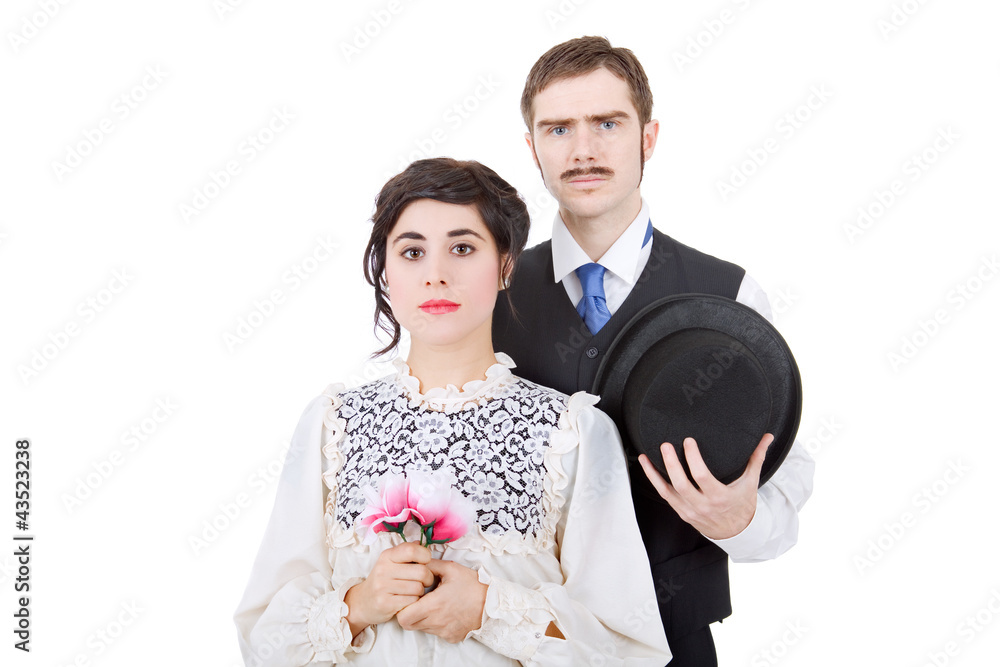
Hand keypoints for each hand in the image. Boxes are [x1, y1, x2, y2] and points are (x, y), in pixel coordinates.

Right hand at [344, 542, 434, 636]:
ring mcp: (382, 587)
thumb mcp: (391, 562)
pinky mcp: (384, 603)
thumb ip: (407, 552)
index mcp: (387, 556)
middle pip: (421, 571)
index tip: (426, 562)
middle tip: (425, 581)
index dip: (425, 555)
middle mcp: (383, 570)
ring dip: (421, 591)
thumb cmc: (383, 580)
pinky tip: (408, 599)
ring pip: (418, 588)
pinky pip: (411, 601)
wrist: (363, 602)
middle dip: (428, 578)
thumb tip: (421, 543)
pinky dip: (414, 601)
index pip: (411, 550)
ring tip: (415, 591)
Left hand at [396, 558, 487, 642]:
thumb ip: (431, 565)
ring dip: (422, 618)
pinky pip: (436, 632)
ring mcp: (443, 631)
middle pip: (410, 624)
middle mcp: (436, 622)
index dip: (402, 608)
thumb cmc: (473, 585)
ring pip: (422, 628)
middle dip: (409, 613)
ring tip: (434, 605)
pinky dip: (436, 624)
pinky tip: (445, 612)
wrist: (493, 603)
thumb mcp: (451, 569)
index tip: (410, 598)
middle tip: (419, 602)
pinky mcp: (451, 637)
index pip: (403, 617)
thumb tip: (417, 561)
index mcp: (434, 605)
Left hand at [638, 433, 772, 539]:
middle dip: (671, 464)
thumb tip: (768, 436)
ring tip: (647, 455)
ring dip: (655, 472)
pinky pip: (664, 495)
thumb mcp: (750, 482)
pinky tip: (646, 465)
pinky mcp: (681, 511)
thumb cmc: (742, 503)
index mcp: (720, 496)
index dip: (693, 458)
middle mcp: (702, 505)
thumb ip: (756, 457)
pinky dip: (653, 479)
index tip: (688, 441)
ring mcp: (690, 510)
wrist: (736, 531)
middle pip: (681, 484)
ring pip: (668, 491)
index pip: (702, 476)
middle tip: (666, 444)